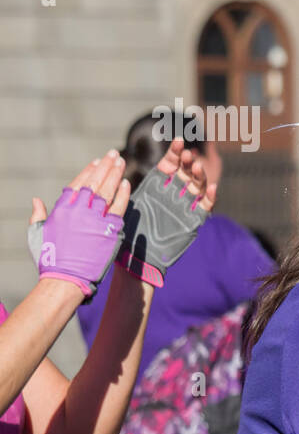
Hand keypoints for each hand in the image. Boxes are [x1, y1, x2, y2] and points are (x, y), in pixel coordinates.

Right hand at [27, 150, 129, 297]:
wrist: (65, 279)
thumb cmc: (49, 259)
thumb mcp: (37, 234)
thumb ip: (38, 215)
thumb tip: (36, 200)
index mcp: (61, 210)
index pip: (77, 184)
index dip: (88, 172)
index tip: (96, 161)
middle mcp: (78, 211)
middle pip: (94, 183)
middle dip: (105, 167)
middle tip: (114, 154)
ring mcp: (94, 220)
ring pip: (107, 192)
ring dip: (115, 175)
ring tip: (122, 162)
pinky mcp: (108, 231)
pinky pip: (118, 209)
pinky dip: (123, 195)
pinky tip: (126, 183)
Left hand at [117, 138, 216, 286]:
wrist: (135, 260)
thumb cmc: (125, 234)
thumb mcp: (122, 204)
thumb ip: (123, 186)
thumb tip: (112, 161)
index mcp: (157, 188)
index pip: (170, 165)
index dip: (175, 153)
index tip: (178, 141)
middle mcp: (172, 196)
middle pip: (186, 173)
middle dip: (188, 162)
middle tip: (188, 154)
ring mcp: (184, 208)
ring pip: (198, 186)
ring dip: (200, 175)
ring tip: (197, 167)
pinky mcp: (193, 222)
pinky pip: (205, 207)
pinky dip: (210, 197)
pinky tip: (212, 186)